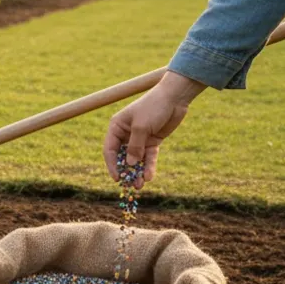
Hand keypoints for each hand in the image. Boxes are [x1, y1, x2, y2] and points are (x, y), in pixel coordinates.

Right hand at [102, 71, 206, 186]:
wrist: (175, 97)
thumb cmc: (153, 107)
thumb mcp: (141, 127)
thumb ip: (135, 147)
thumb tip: (130, 165)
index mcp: (117, 127)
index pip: (109, 150)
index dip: (112, 165)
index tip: (117, 178)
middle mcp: (126, 134)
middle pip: (122, 157)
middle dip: (126, 171)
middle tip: (130, 185)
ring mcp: (140, 139)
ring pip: (136, 159)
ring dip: (137, 172)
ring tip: (140, 185)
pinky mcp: (152, 141)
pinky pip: (149, 157)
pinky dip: (149, 166)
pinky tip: (149, 176)